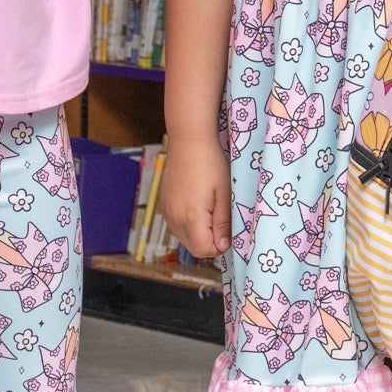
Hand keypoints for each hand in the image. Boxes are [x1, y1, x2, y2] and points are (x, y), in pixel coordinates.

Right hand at [161, 135, 232, 260]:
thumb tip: (224, 246)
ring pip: (184, 238)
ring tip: (209, 209)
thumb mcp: (225, 193)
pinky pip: (177, 226)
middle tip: (220, 217)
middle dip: (209, 240)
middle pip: (193, 248)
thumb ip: (224, 222)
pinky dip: (188, 224)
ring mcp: (167, 211)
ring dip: (199, 233)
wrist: (188, 141)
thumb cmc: (211, 164)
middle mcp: (174, 218)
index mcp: (191, 217)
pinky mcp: (164, 205)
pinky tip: (197, 205)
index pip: (204, 250)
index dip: (219, 245)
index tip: (228, 228)